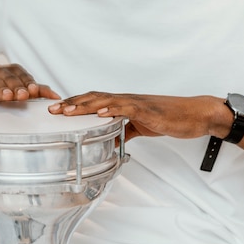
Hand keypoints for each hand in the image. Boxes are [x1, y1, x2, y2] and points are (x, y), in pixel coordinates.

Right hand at [0, 63, 60, 104]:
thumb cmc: (0, 84)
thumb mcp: (19, 85)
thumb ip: (38, 90)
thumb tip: (57, 96)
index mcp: (14, 72)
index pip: (23, 76)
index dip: (28, 83)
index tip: (34, 90)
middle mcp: (1, 72)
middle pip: (10, 79)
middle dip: (17, 87)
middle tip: (24, 95)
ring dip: (1, 89)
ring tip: (7, 96)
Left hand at [48, 91, 219, 140]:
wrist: (193, 114)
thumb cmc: (168, 119)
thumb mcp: (140, 128)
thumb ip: (124, 132)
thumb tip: (109, 144)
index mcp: (122, 104)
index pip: (93, 101)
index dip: (74, 104)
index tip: (56, 110)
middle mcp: (126, 100)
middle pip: (94, 98)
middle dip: (72, 103)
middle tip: (51, 110)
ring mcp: (136, 103)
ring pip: (106, 101)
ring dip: (86, 105)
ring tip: (68, 111)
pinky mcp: (147, 110)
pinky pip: (128, 108)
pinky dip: (113, 110)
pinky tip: (101, 114)